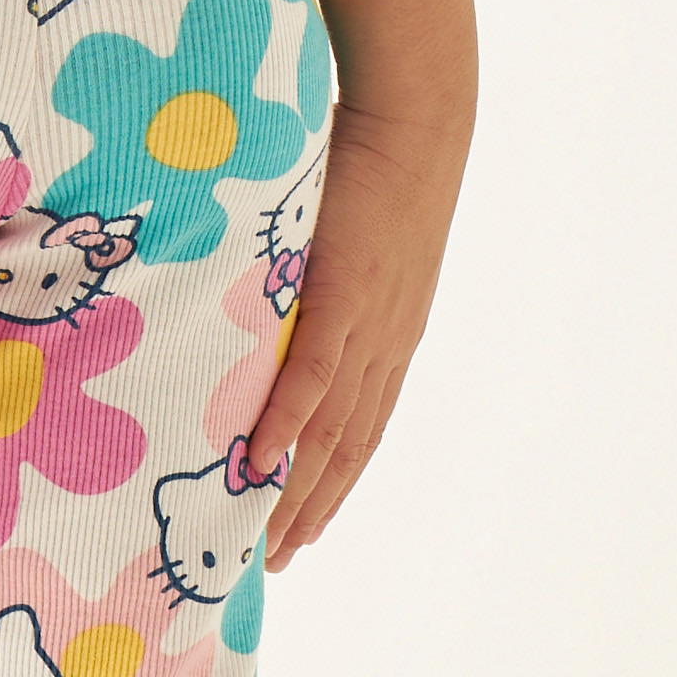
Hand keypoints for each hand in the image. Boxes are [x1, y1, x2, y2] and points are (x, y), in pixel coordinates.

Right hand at [245, 104, 467, 565]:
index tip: (303, 529)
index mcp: (392, 334)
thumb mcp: (352, 237)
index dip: (333, 485)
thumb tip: (278, 292)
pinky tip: (261, 463)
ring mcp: (368, 325)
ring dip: (295, 489)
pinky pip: (310, 375)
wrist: (416, 114)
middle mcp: (387, 344)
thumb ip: (321, 277)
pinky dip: (287, 423)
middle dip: (310, 509)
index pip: (362, 428)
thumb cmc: (374, 160)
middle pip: (345, 448)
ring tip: (260, 537)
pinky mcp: (345, 295)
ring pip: (330, 429)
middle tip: (273, 563)